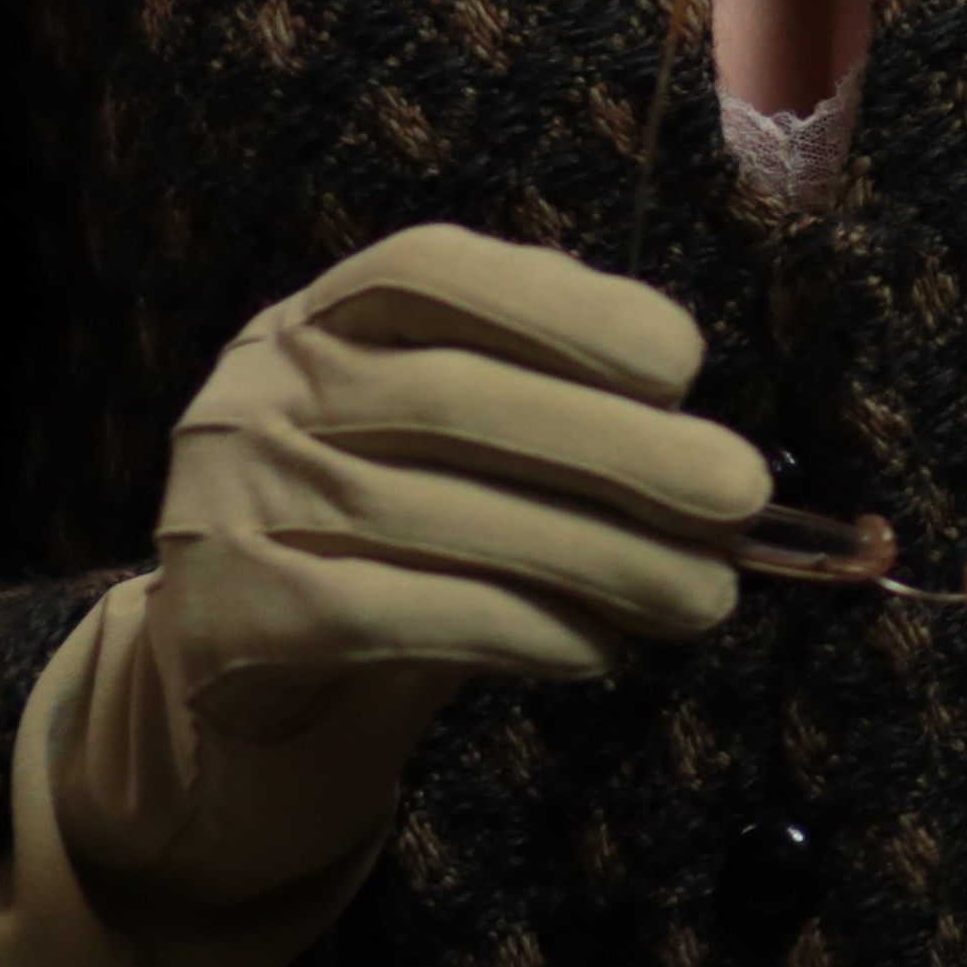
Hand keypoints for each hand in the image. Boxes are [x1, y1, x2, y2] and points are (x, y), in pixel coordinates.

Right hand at [43, 224, 766, 915]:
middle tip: (738, 496)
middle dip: (616, 446)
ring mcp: (228, 500)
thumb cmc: (394, 546)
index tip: (684, 364)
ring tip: (700, 595)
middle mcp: (262, 390)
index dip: (564, 305)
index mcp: (324, 317)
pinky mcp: (229, 618)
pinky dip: (516, 627)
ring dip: (595, 555)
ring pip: (434, 514)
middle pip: (449, 397)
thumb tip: (713, 455)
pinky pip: (393, 614)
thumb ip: (553, 421)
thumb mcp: (456, 454)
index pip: (430, 269)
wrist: (251, 696)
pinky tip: (596, 647)